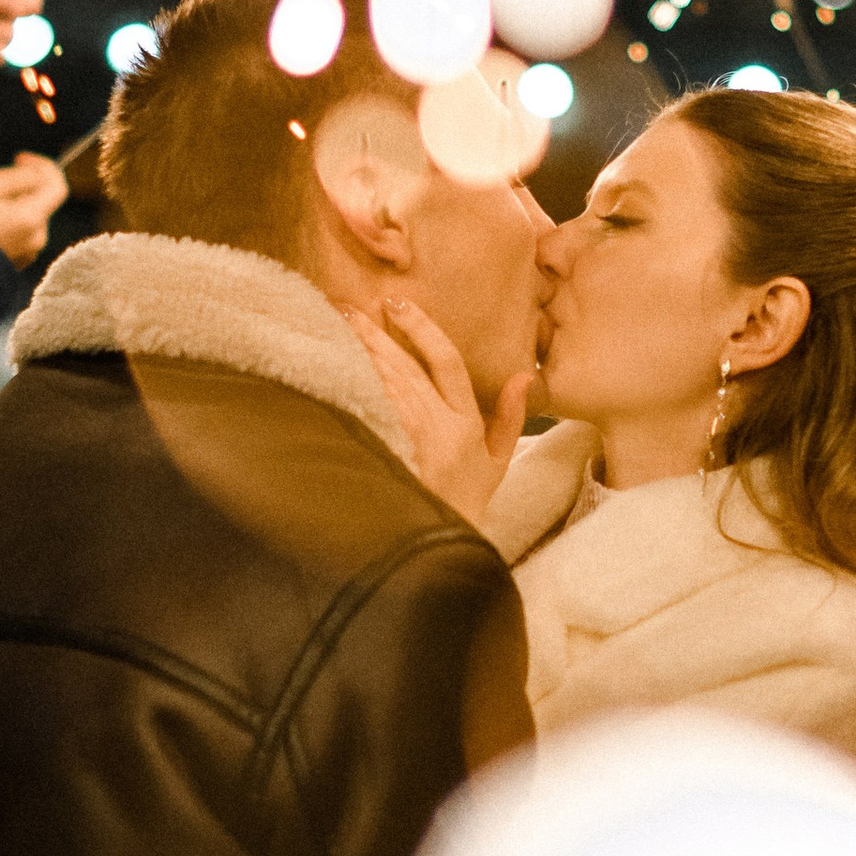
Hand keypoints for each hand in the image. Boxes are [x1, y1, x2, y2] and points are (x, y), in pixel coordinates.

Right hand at [0, 154, 68, 267]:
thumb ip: (17, 176)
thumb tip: (37, 171)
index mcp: (31, 219)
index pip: (58, 186)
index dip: (42, 166)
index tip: (19, 159)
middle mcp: (35, 239)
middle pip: (42, 201)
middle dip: (23, 186)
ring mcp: (27, 254)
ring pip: (30, 217)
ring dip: (14, 204)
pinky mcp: (16, 262)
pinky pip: (20, 234)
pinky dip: (9, 222)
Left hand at [352, 295, 528, 528]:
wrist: (436, 550)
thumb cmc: (464, 505)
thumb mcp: (498, 464)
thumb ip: (511, 419)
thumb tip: (523, 376)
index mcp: (466, 425)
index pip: (448, 363)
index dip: (424, 330)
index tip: (399, 305)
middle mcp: (439, 427)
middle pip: (406, 366)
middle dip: (377, 332)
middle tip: (352, 306)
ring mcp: (410, 441)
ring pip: (383, 383)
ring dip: (359, 350)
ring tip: (338, 323)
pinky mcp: (385, 453)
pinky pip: (367, 407)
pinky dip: (351, 381)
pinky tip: (333, 362)